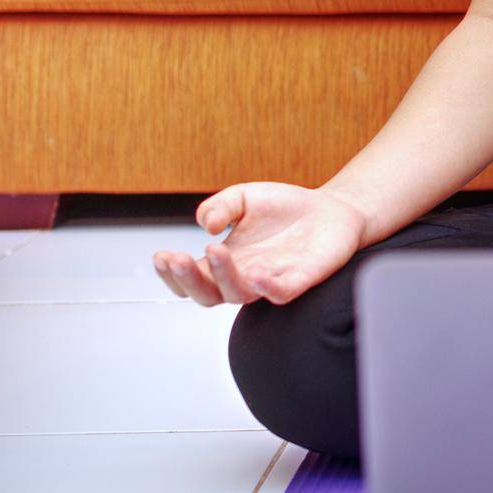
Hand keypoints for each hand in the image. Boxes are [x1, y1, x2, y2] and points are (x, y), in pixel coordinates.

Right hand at [151, 182, 368, 306]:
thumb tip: (205, 223)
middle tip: (178, 259)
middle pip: (208, 294)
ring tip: (217, 252)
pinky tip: (256, 275)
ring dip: (224, 278)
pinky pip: (282, 293)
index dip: (172, 274)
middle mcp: (245, 275)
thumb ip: (220, 207)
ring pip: (240, 295)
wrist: (331, 208)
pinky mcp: (302, 279)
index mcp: (226, 261)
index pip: (191, 279)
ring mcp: (273, 280)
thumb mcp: (243, 197)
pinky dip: (268, 288)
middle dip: (189, 280)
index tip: (161, 255)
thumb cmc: (284, 209)